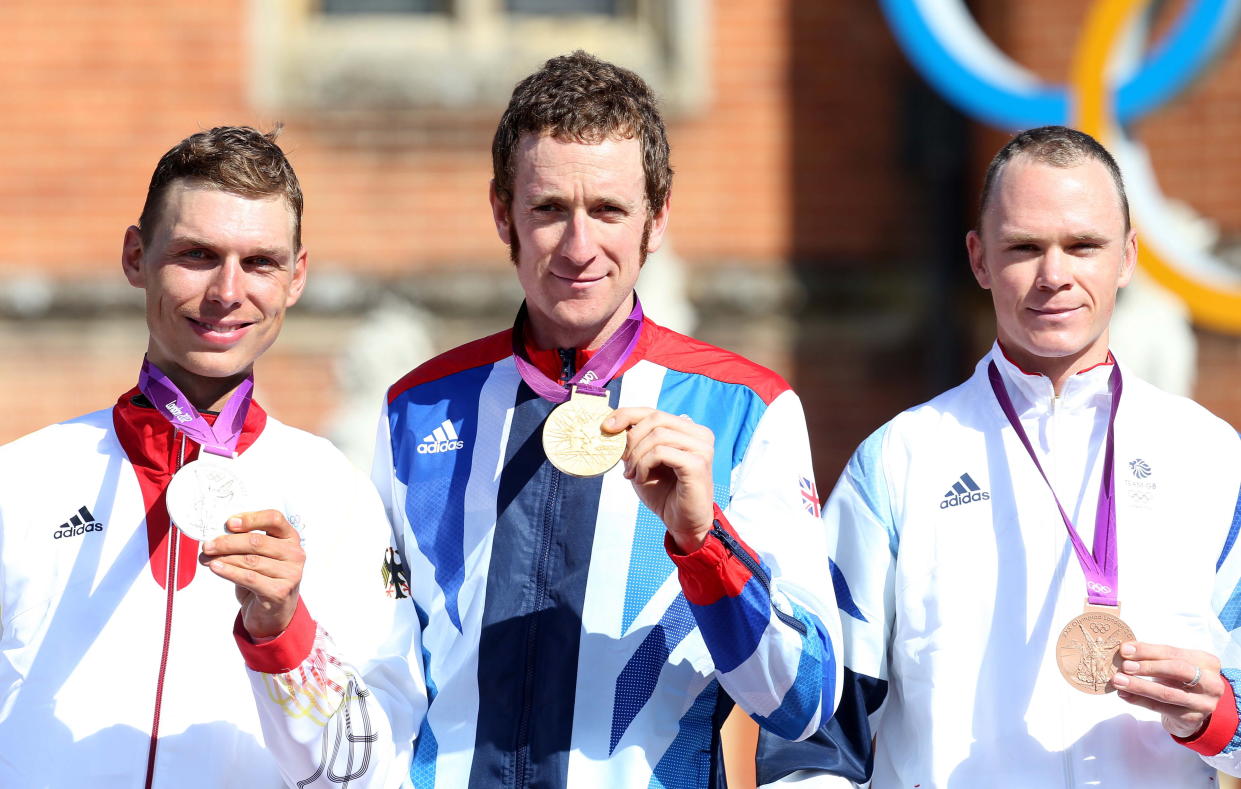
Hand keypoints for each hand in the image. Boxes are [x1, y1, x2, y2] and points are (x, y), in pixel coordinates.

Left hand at [200, 509, 304, 638]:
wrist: (273, 612)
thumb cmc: (264, 578)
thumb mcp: (260, 556)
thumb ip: (247, 542)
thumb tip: (217, 535)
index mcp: (290, 538)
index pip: (274, 519)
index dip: (251, 518)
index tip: (229, 523)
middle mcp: (294, 554)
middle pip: (258, 541)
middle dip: (227, 542)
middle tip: (208, 545)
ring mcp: (290, 574)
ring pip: (250, 560)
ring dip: (223, 558)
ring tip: (206, 558)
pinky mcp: (279, 592)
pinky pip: (249, 578)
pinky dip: (229, 572)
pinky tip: (215, 568)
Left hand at [603, 407, 714, 552]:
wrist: (683, 523)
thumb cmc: (665, 493)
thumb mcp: (643, 461)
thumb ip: (635, 441)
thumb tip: (613, 423)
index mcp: (689, 430)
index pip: (654, 411)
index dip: (627, 414)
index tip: (606, 426)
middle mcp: (700, 434)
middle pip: (655, 419)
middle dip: (631, 439)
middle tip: (623, 461)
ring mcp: (702, 448)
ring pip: (657, 435)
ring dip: (637, 456)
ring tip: (633, 474)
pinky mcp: (698, 464)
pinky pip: (661, 452)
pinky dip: (644, 464)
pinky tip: (641, 478)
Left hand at [1112, 641, 1222, 737]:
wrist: (1192, 710)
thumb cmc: (1178, 680)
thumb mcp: (1172, 665)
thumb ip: (1153, 656)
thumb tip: (1125, 649)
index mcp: (1207, 662)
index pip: (1174, 653)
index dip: (1148, 650)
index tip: (1124, 649)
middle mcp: (1211, 682)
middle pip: (1177, 670)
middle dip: (1148, 667)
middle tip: (1124, 666)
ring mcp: (1204, 702)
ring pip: (1167, 693)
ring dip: (1139, 686)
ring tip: (1118, 680)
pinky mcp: (1192, 718)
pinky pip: (1161, 708)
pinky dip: (1139, 700)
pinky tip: (1124, 695)